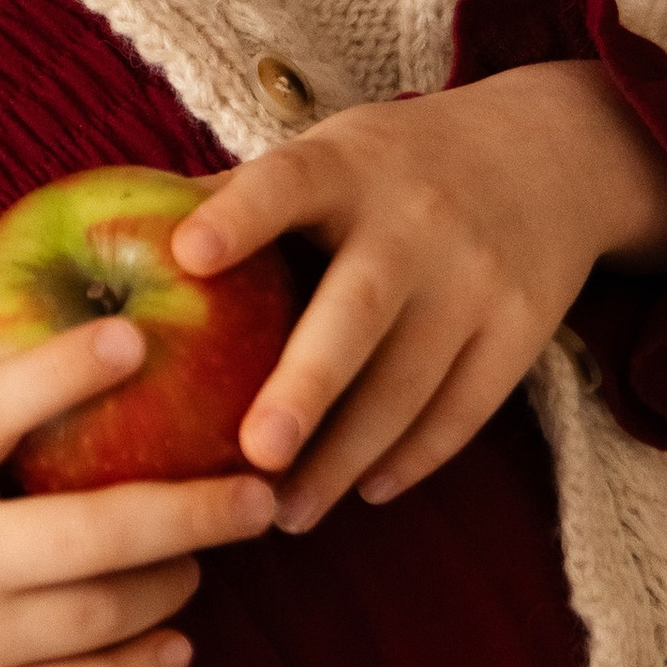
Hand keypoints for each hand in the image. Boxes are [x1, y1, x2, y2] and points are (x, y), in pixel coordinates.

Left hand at [171, 60, 666, 527]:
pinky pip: (465, 410)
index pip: (285, 183)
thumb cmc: (394, 164)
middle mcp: (415, 219)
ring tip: (286, 514)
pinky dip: (414, 457)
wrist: (549, 154)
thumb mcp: (327, 153)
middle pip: (360, 307)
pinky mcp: (522, 327)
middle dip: (308, 384)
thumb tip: (116, 240)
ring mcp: (477, 277)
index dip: (239, 217)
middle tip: (253, 452)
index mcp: (346, 165)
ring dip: (348, 456)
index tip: (187, 254)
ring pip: (411, 383)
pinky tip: (365, 491)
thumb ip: (236, 197)